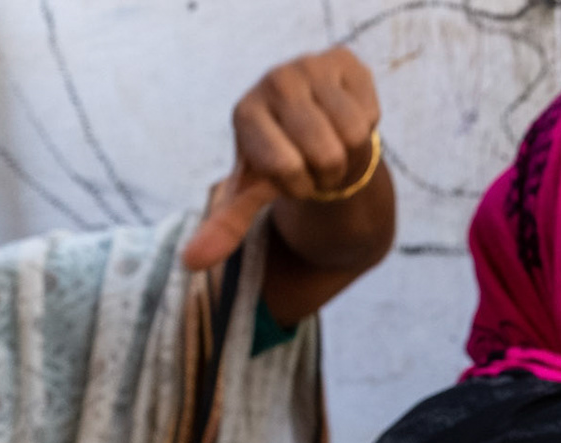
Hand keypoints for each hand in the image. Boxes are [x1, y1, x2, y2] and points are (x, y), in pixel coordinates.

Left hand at [184, 47, 383, 272]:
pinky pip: (370, 113)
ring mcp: (309, 66)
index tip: (293, 177)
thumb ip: (225, 225)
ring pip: (355, 136)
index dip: (302, 187)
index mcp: (245, 114)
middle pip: (328, 156)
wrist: (313, 122)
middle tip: (318, 163)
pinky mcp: (344, 61)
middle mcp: (273, 82)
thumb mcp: (254, 191)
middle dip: (330, 174)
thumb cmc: (282, 161)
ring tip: (334, 141)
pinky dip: (366, 126)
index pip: (289, 170)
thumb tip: (190, 264)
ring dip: (352, 153)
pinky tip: (347, 117)